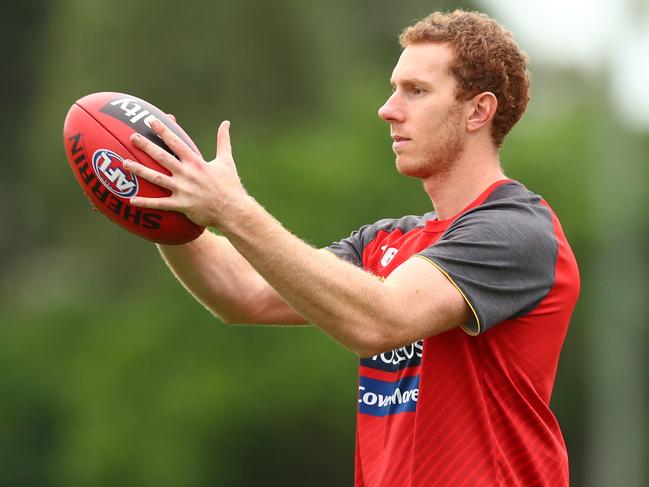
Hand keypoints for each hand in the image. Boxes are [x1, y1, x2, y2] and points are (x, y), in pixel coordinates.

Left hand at [123, 118, 248, 227]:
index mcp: (196, 162)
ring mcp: (183, 190)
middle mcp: (187, 174)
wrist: (233, 210)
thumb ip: (223, 141)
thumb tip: (226, 123)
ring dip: (140, 170)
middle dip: (146, 146)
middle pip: (162, 157)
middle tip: (132, 137)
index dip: (163, 131)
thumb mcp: (226, 161)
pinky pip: (160, 203)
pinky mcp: (181, 205)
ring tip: (124, 163)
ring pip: (156, 178)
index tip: (151, 121)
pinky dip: (145, 202)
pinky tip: (131, 199)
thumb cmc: (230, 185)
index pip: (176, 143)